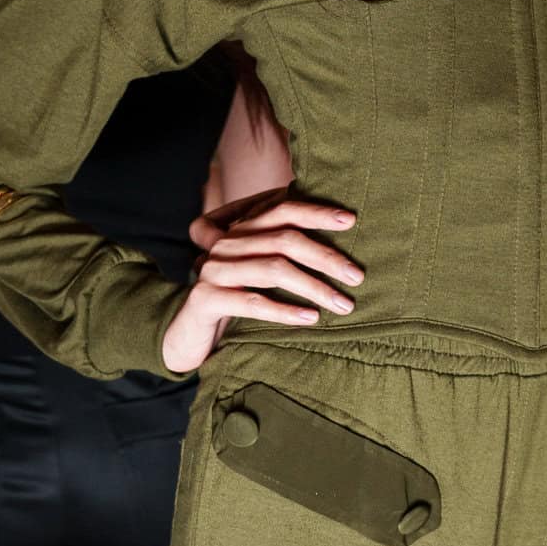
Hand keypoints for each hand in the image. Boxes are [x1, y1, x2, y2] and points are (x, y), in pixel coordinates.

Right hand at [161, 191, 361, 373]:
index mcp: (241, 231)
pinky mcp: (205, 298)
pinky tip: (310, 318)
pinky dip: (284, 310)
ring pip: (273, 270)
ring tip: (343, 305)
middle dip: (326, 258)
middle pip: (284, 240)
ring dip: (314, 287)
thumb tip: (339, 246)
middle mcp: (226, 244)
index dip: (316, 212)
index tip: (351, 221)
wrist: (189, 335)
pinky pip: (251, 302)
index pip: (282, 210)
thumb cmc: (236, 301)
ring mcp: (214, 270)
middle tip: (357, 277)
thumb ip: (284, 252)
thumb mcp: (260, 274)